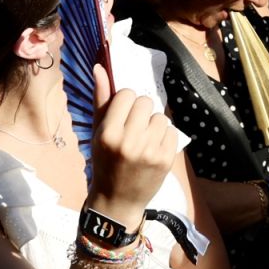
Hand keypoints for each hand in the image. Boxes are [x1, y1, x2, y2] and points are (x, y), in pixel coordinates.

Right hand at [86, 64, 181, 222]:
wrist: (117, 200)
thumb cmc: (104, 162)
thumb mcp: (97, 133)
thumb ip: (101, 100)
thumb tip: (100, 68)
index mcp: (108, 133)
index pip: (127, 95)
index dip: (126, 102)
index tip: (123, 115)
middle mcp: (129, 141)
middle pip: (146, 102)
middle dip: (141, 112)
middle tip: (134, 129)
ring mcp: (150, 151)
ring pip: (160, 116)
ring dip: (153, 125)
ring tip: (143, 141)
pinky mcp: (166, 159)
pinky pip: (172, 131)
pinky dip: (164, 138)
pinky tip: (153, 150)